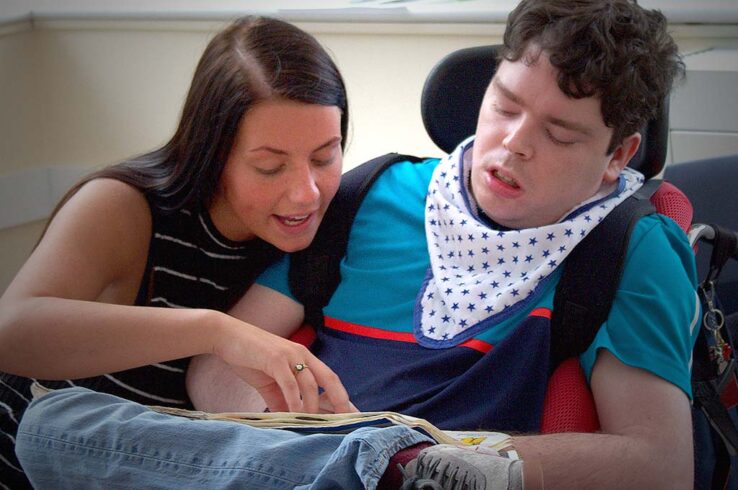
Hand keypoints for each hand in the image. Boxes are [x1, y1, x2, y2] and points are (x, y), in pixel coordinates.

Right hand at [213, 316, 354, 413]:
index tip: (351, 414)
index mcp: (304, 358)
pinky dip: (295, 400)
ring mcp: (289, 355)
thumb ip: (282, 400)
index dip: (341, 396)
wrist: (226, 337)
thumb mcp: (269, 383)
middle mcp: (301, 354)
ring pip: (310, 383)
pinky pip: (290, 383)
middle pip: (329, 378)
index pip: (329, 378)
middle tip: (346, 420)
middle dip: (340, 400)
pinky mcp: (274, 359)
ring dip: (313, 406)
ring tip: (313, 424)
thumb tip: (291, 421)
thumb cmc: (249, 358)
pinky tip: (296, 415)